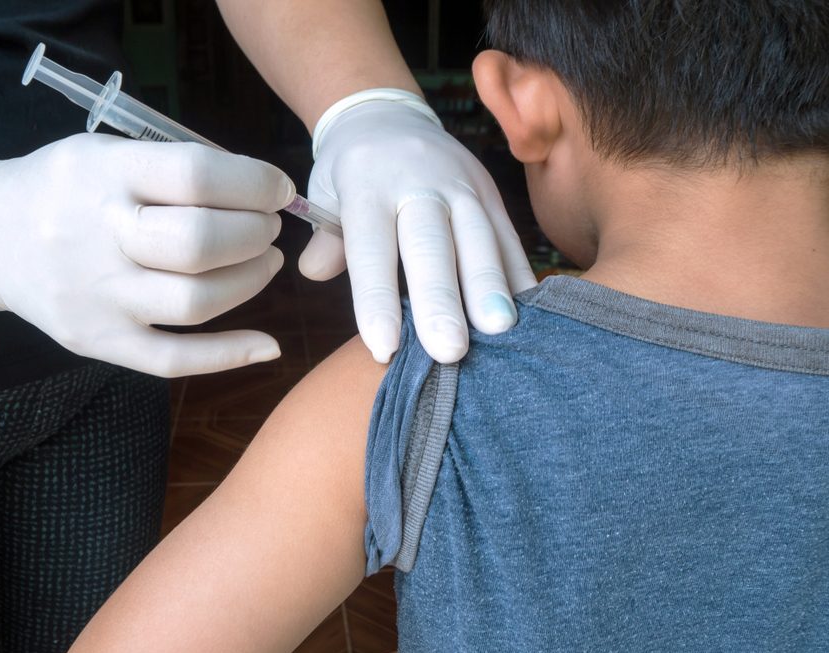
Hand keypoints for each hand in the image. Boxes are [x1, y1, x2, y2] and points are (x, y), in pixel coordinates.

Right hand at [0, 134, 295, 376]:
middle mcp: (99, 237)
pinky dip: (228, 355)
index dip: (253, 184)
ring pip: (196, 303)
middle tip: (268, 228)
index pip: (196, 176)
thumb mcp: (105, 154)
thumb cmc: (63, 189)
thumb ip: (172, 169)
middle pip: (200, 244)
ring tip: (265, 262)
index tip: (277, 189)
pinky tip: (267, 345)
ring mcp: (98, 298)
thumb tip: (261, 192)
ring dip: (250, 282)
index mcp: (103, 175)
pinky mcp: (98, 341)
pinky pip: (173, 359)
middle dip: (254, 234)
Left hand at [304, 93, 536, 363]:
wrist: (387, 115)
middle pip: (431, 245)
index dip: (377, 299)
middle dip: (442, 301)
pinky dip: (517, 275)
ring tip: (498, 331)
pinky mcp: (490, 191)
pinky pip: (507, 236)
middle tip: (449, 350)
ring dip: (489, 288)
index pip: (371, 248)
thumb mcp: (324, 194)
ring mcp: (461, 184)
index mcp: (368, 185)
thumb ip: (326, 237)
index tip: (384, 348)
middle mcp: (418, 181)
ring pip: (478, 238)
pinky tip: (527, 313)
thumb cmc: (350, 173)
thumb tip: (313, 271)